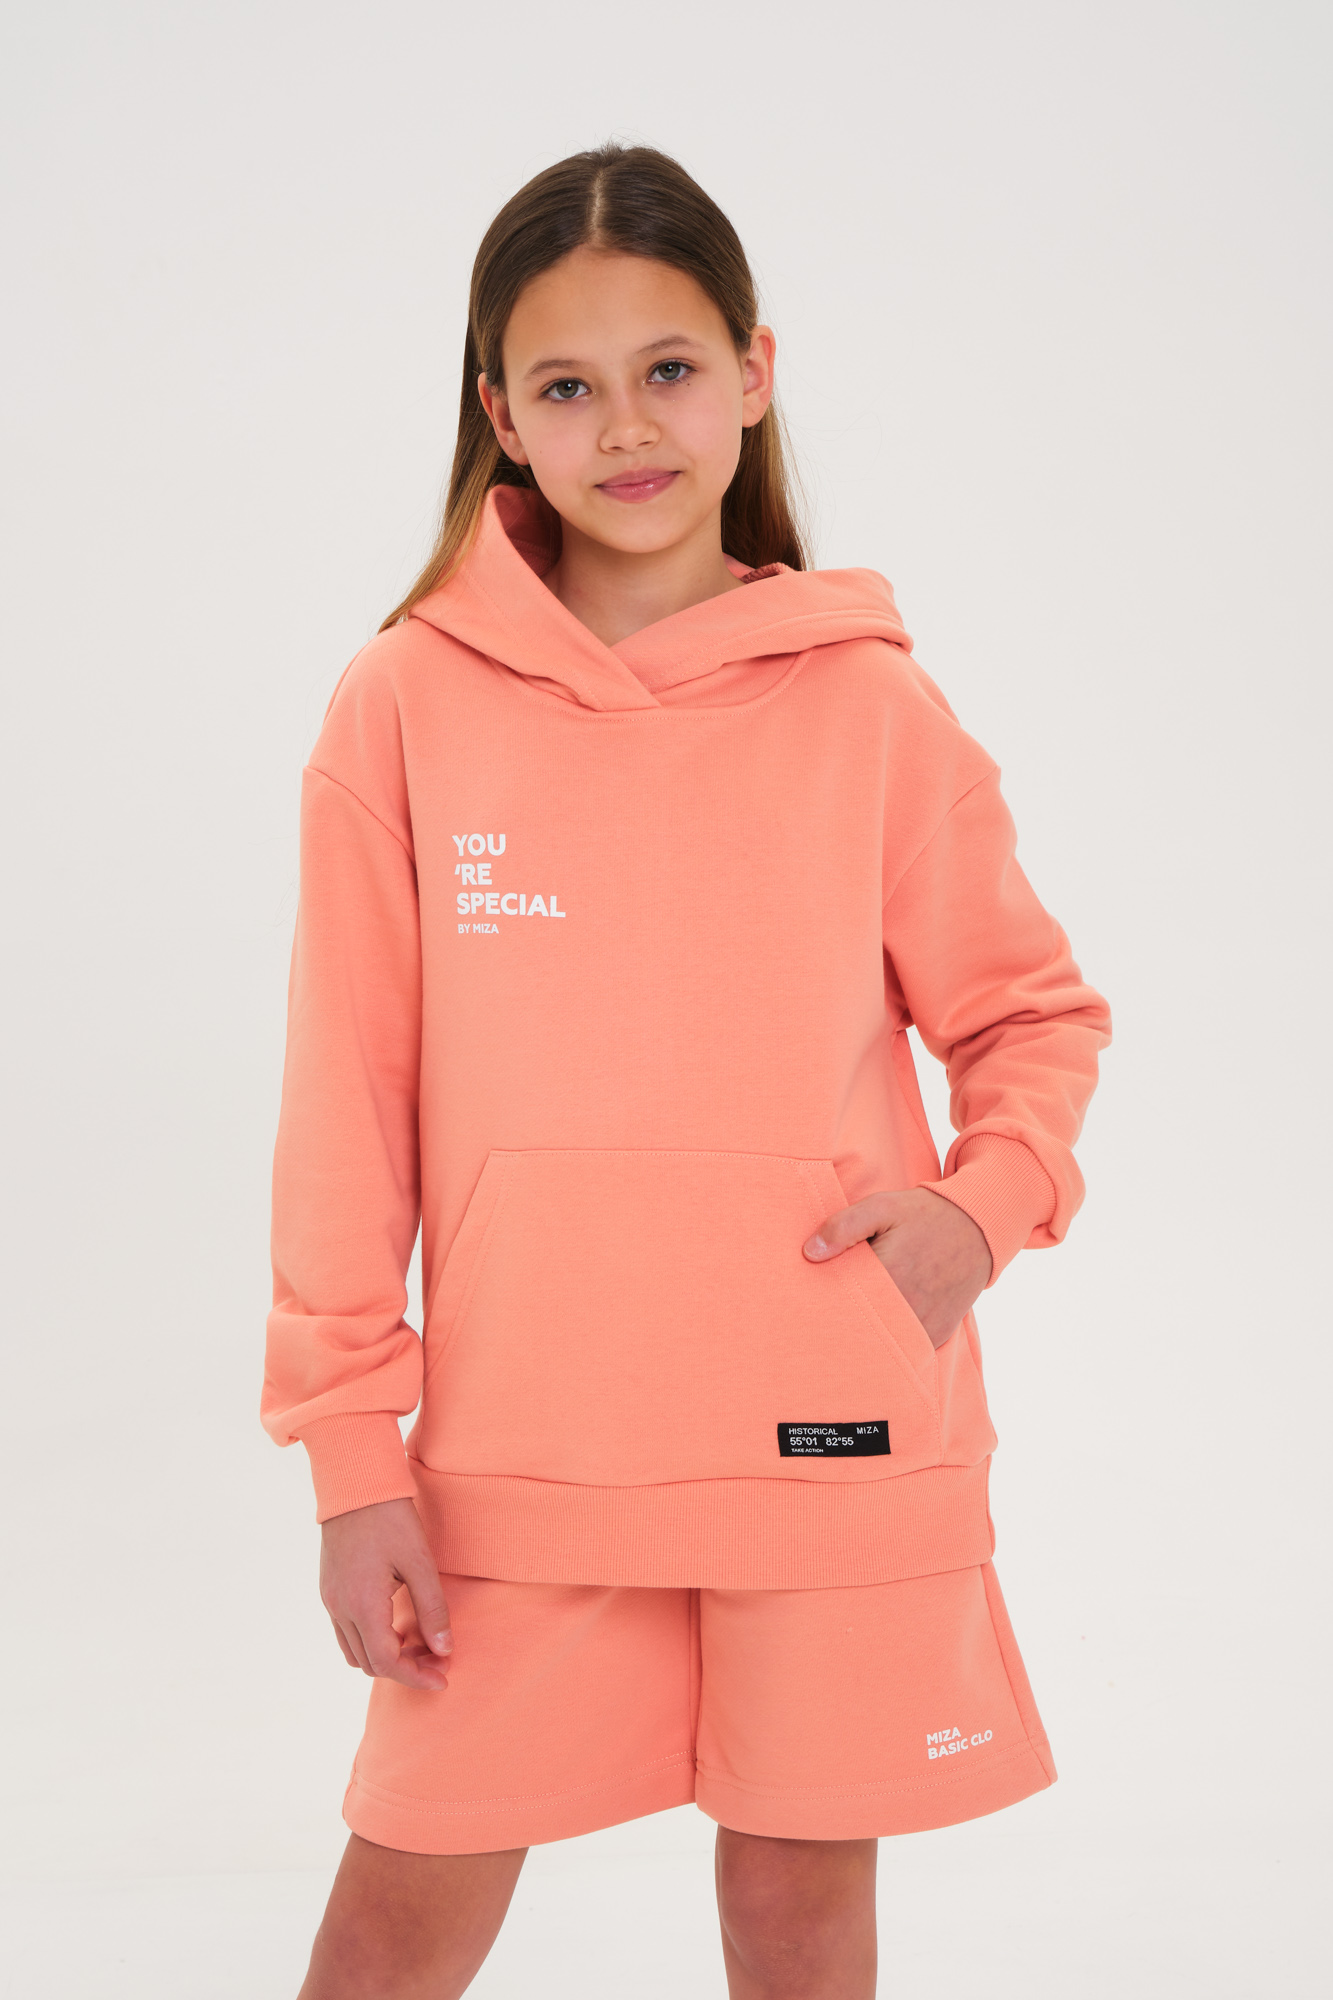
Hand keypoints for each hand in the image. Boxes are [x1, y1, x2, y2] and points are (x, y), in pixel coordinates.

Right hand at [319, 1495, 452, 1689]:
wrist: (355, 1484)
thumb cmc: (390, 1518)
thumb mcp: (419, 1562)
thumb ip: (432, 1609)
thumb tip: (445, 1650)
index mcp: (362, 1605)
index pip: (387, 1663)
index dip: (416, 1677)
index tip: (443, 1678)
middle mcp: (340, 1609)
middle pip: (370, 1663)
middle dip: (406, 1668)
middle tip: (438, 1657)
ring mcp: (330, 1600)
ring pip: (356, 1651)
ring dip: (387, 1656)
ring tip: (419, 1641)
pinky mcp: (329, 1589)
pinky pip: (346, 1631)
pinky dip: (371, 1639)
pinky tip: (396, 1622)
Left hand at [802, 1186, 992, 1348]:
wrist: (979, 1227)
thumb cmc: (924, 1214)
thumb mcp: (882, 1207)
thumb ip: (844, 1227)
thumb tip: (809, 1253)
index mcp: (890, 1275)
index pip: (843, 1302)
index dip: (825, 1302)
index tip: (809, 1302)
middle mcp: (908, 1307)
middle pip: (861, 1328)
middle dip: (843, 1323)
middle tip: (822, 1319)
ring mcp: (925, 1324)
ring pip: (884, 1344)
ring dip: (868, 1336)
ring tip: (850, 1325)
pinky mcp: (938, 1334)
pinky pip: (907, 1348)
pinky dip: (893, 1341)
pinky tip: (879, 1328)